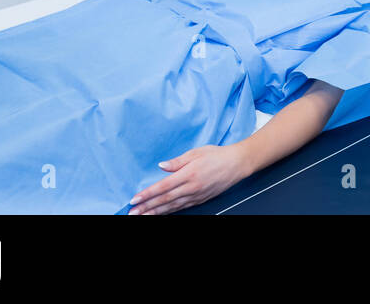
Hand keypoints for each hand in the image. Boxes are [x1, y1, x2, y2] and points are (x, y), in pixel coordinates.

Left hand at [127, 143, 250, 214]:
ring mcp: (196, 196)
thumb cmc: (217, 155)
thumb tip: (161, 166)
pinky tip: (161, 214)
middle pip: (164, 200)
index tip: (134, 199)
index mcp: (188, 174)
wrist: (237, 164)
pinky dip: (170, 212)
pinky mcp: (201, 200)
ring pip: (172, 207)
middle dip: (147, 207)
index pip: (162, 187)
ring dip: (156, 212)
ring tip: (143, 216)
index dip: (147, 194)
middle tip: (132, 213)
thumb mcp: (196, 152)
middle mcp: (191, 187)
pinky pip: (182, 207)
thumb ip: (177, 161)